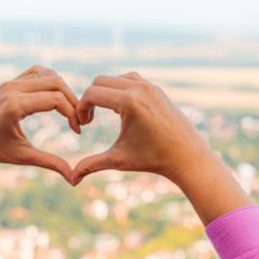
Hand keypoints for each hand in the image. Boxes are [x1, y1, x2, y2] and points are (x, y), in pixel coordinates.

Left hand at [0, 66, 82, 182]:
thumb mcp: (21, 157)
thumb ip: (50, 162)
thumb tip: (74, 177)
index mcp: (16, 105)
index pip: (56, 99)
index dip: (73, 114)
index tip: (77, 131)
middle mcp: (13, 89)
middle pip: (57, 82)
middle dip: (73, 100)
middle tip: (80, 120)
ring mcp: (10, 82)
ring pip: (48, 74)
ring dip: (64, 89)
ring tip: (70, 109)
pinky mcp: (8, 82)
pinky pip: (36, 73)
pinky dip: (50, 81)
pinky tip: (56, 98)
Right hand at [71, 72, 213, 185]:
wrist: (187, 156)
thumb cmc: (152, 159)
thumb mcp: (119, 160)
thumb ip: (91, 165)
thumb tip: (71, 179)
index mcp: (129, 102)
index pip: (91, 93)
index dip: (81, 109)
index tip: (83, 126)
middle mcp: (140, 88)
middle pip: (99, 82)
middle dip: (90, 99)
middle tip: (90, 120)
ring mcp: (150, 86)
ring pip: (114, 78)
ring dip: (105, 93)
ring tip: (105, 114)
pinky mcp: (156, 88)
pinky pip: (129, 80)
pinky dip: (119, 90)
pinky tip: (119, 110)